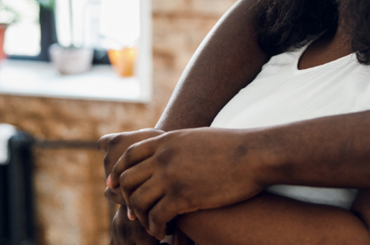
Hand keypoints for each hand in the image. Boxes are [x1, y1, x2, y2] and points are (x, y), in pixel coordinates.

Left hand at [111, 128, 265, 238]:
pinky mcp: (183, 196)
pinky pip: (156, 217)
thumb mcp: (197, 138)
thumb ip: (178, 145)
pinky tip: (165, 232)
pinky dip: (155, 228)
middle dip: (125, 198)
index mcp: (166, 141)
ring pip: (137, 200)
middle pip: (127, 179)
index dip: (118, 172)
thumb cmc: (233, 147)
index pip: (128, 155)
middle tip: (133, 212)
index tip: (114, 185)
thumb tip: (170, 150)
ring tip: (151, 226)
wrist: (254, 155)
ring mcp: (171, 176)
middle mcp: (163, 157)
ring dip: (140, 217)